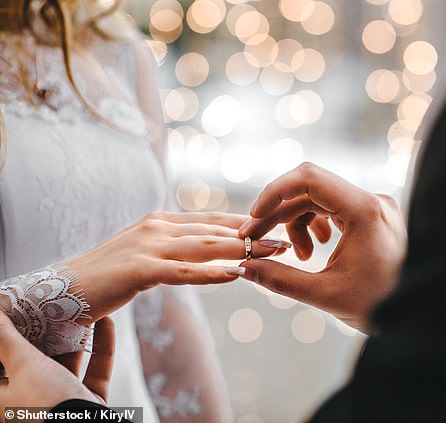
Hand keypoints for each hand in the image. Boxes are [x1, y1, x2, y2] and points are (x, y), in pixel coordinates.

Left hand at [0, 311, 114, 415]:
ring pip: (65, 365)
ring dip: (76, 339)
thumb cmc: (48, 404)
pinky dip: (102, 348)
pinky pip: (94, 371)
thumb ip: (6, 338)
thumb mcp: (23, 364)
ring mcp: (59, 403)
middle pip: (33, 361)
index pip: (0, 362)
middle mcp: (27, 401)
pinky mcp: (86, 403)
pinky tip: (107, 323)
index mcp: (1, 398)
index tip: (18, 310)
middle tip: (51, 306)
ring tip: (81, 311)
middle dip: (46, 333)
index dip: (7, 336)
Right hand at [66, 212, 289, 323]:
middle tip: (287, 240)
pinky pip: (183, 272)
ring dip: (243, 249)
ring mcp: (148, 246)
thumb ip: (176, 247)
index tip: (277, 227)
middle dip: (254, 234)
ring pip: (205, 246)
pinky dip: (212, 273)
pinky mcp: (138, 270)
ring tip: (272, 253)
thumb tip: (209, 248)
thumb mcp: (147, 253)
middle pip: (215, 230)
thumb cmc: (110, 274)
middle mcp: (158, 226)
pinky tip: (236, 274)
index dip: (247, 223)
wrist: (65, 288)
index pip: (213, 219)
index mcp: (162, 221)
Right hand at [238, 163, 406, 331]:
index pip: (308, 178)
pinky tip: (314, 250)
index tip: (253, 217)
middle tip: (256, 240)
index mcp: (364, 210)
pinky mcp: (373, 216)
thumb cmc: (379, 305)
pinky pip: (334, 208)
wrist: (417, 315)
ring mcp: (374, 206)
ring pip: (320, 199)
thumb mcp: (324, 294)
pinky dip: (315, 225)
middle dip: (279, 212)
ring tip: (298, 256)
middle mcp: (371, 200)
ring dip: (297, 222)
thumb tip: (242, 267)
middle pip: (310, 188)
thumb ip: (279, 279)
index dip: (274, 192)